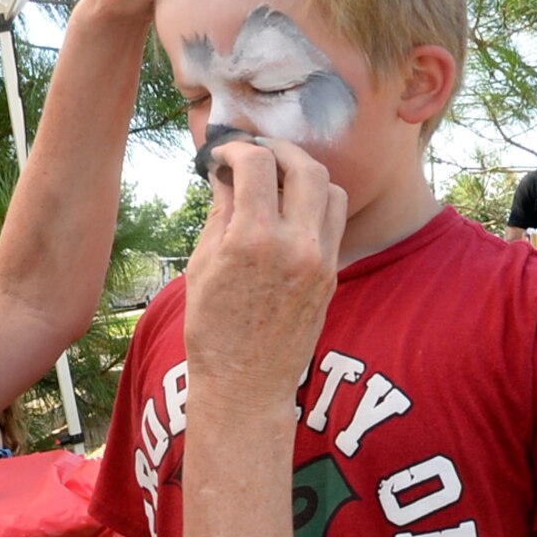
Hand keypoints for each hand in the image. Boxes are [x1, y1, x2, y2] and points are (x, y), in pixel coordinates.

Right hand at [184, 136, 345, 415]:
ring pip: (330, 188)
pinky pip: (334, 220)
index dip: (236, 150)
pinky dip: (316, 204)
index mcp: (253, 240)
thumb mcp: (202, 268)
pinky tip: (292, 211)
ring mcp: (320, 260)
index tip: (223, 156)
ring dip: (304, 173)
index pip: (256, 164)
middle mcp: (294, 244)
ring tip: (279, 179)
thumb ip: (220, 214)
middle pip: (303, 165)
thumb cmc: (213, 332)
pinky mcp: (331, 274)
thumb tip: (227, 177)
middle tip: (256, 154)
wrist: (246, 386)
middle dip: (277, 150)